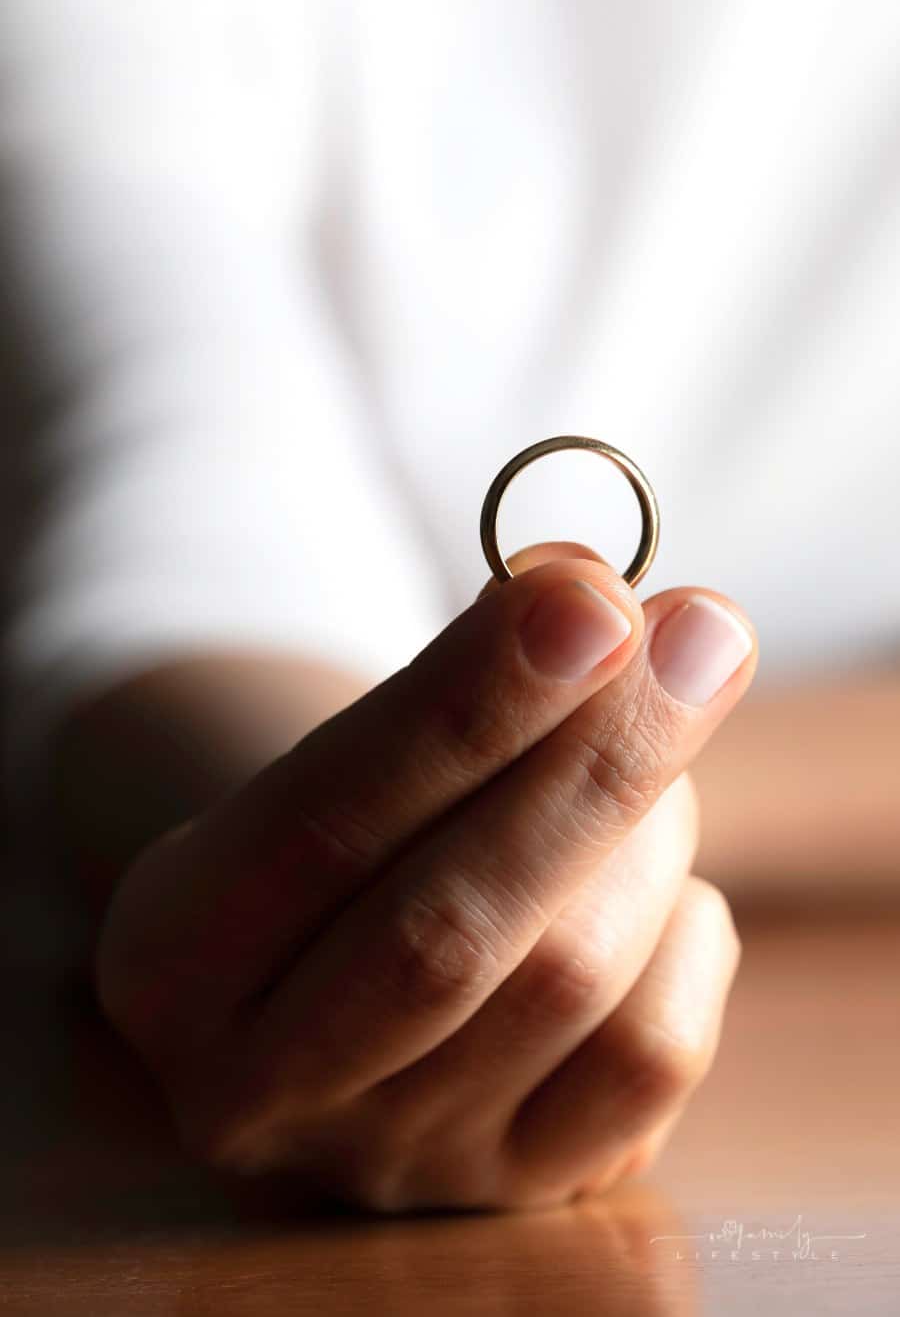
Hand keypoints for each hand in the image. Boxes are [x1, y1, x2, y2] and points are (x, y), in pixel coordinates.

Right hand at [95, 542, 756, 1211]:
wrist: (346, 976)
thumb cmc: (354, 831)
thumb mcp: (347, 751)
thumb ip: (454, 678)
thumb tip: (589, 598)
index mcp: (175, 955)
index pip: (325, 821)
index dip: (467, 706)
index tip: (587, 601)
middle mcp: (264, 1087)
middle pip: (452, 928)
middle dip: (597, 762)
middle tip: (701, 631)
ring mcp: (396, 1159)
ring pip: (567, 984)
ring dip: (647, 830)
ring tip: (651, 754)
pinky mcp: (516, 1189)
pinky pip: (651, 1059)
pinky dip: (687, 932)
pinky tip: (660, 886)